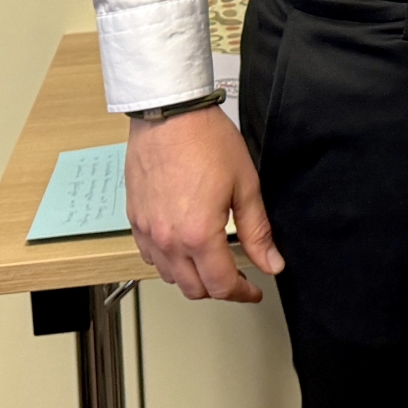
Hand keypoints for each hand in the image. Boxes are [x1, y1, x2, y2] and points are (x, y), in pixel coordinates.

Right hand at [124, 106, 284, 302]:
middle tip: (237, 277)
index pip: (221, 285)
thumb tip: (272, 263)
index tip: (253, 290)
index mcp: (199, 235)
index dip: (242, 293)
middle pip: (194, 289)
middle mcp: (169, 240)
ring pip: (170, 276)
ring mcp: (148, 231)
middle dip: (219, 289)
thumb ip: (257, 231)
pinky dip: (168, 262)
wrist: (168, 114)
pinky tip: (183, 247)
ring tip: (211, 262)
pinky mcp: (135, 219)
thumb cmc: (205, 140)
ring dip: (192, 278)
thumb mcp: (245, 185)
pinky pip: (150, 257)